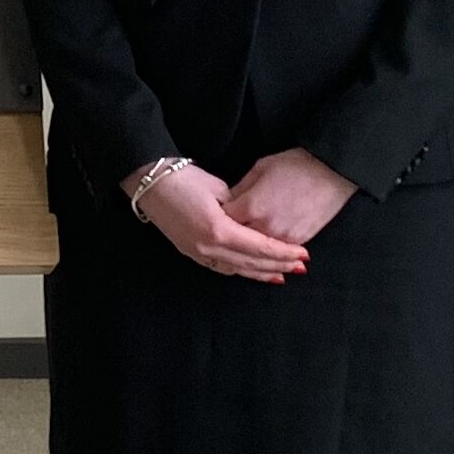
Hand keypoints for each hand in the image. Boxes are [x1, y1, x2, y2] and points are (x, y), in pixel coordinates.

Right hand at [138, 162, 311, 282]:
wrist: (150, 182)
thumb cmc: (184, 178)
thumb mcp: (220, 188)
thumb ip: (240, 209)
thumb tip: (254, 222)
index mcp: (218, 229)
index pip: (259, 246)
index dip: (283, 252)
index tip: (303, 254)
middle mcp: (208, 247)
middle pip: (250, 263)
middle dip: (278, 266)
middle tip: (300, 268)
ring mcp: (197, 253)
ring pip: (236, 270)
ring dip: (260, 273)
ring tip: (282, 275)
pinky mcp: (190, 252)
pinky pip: (221, 267)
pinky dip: (240, 270)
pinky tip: (252, 270)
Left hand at [222, 148, 356, 249]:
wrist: (331, 171)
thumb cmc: (295, 165)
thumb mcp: (260, 169)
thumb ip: (239, 191)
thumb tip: (227, 204)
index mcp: (250, 207)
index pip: (221, 222)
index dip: (216, 218)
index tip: (214, 217)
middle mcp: (264, 227)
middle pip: (236, 243)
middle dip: (229, 238)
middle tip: (223, 235)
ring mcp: (281, 238)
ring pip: (256, 254)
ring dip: (248, 251)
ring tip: (239, 248)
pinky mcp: (297, 243)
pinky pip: (276, 254)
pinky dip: (269, 254)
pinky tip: (263, 254)